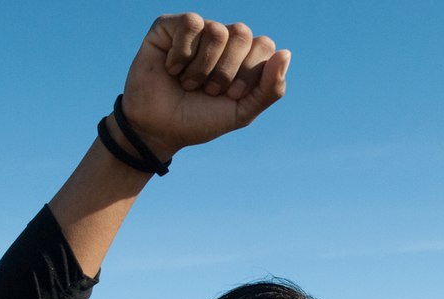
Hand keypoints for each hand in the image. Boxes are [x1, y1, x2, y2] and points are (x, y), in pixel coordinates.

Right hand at [118, 13, 289, 160]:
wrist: (158, 130)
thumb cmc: (198, 121)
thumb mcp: (241, 113)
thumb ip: (270, 89)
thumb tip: (286, 53)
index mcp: (243, 56)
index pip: (263, 45)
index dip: (248, 74)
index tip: (229, 96)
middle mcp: (222, 39)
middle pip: (242, 33)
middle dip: (225, 71)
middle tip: (208, 90)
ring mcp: (196, 31)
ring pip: (216, 30)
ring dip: (201, 67)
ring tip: (187, 83)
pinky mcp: (169, 26)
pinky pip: (191, 23)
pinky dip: (182, 53)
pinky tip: (171, 68)